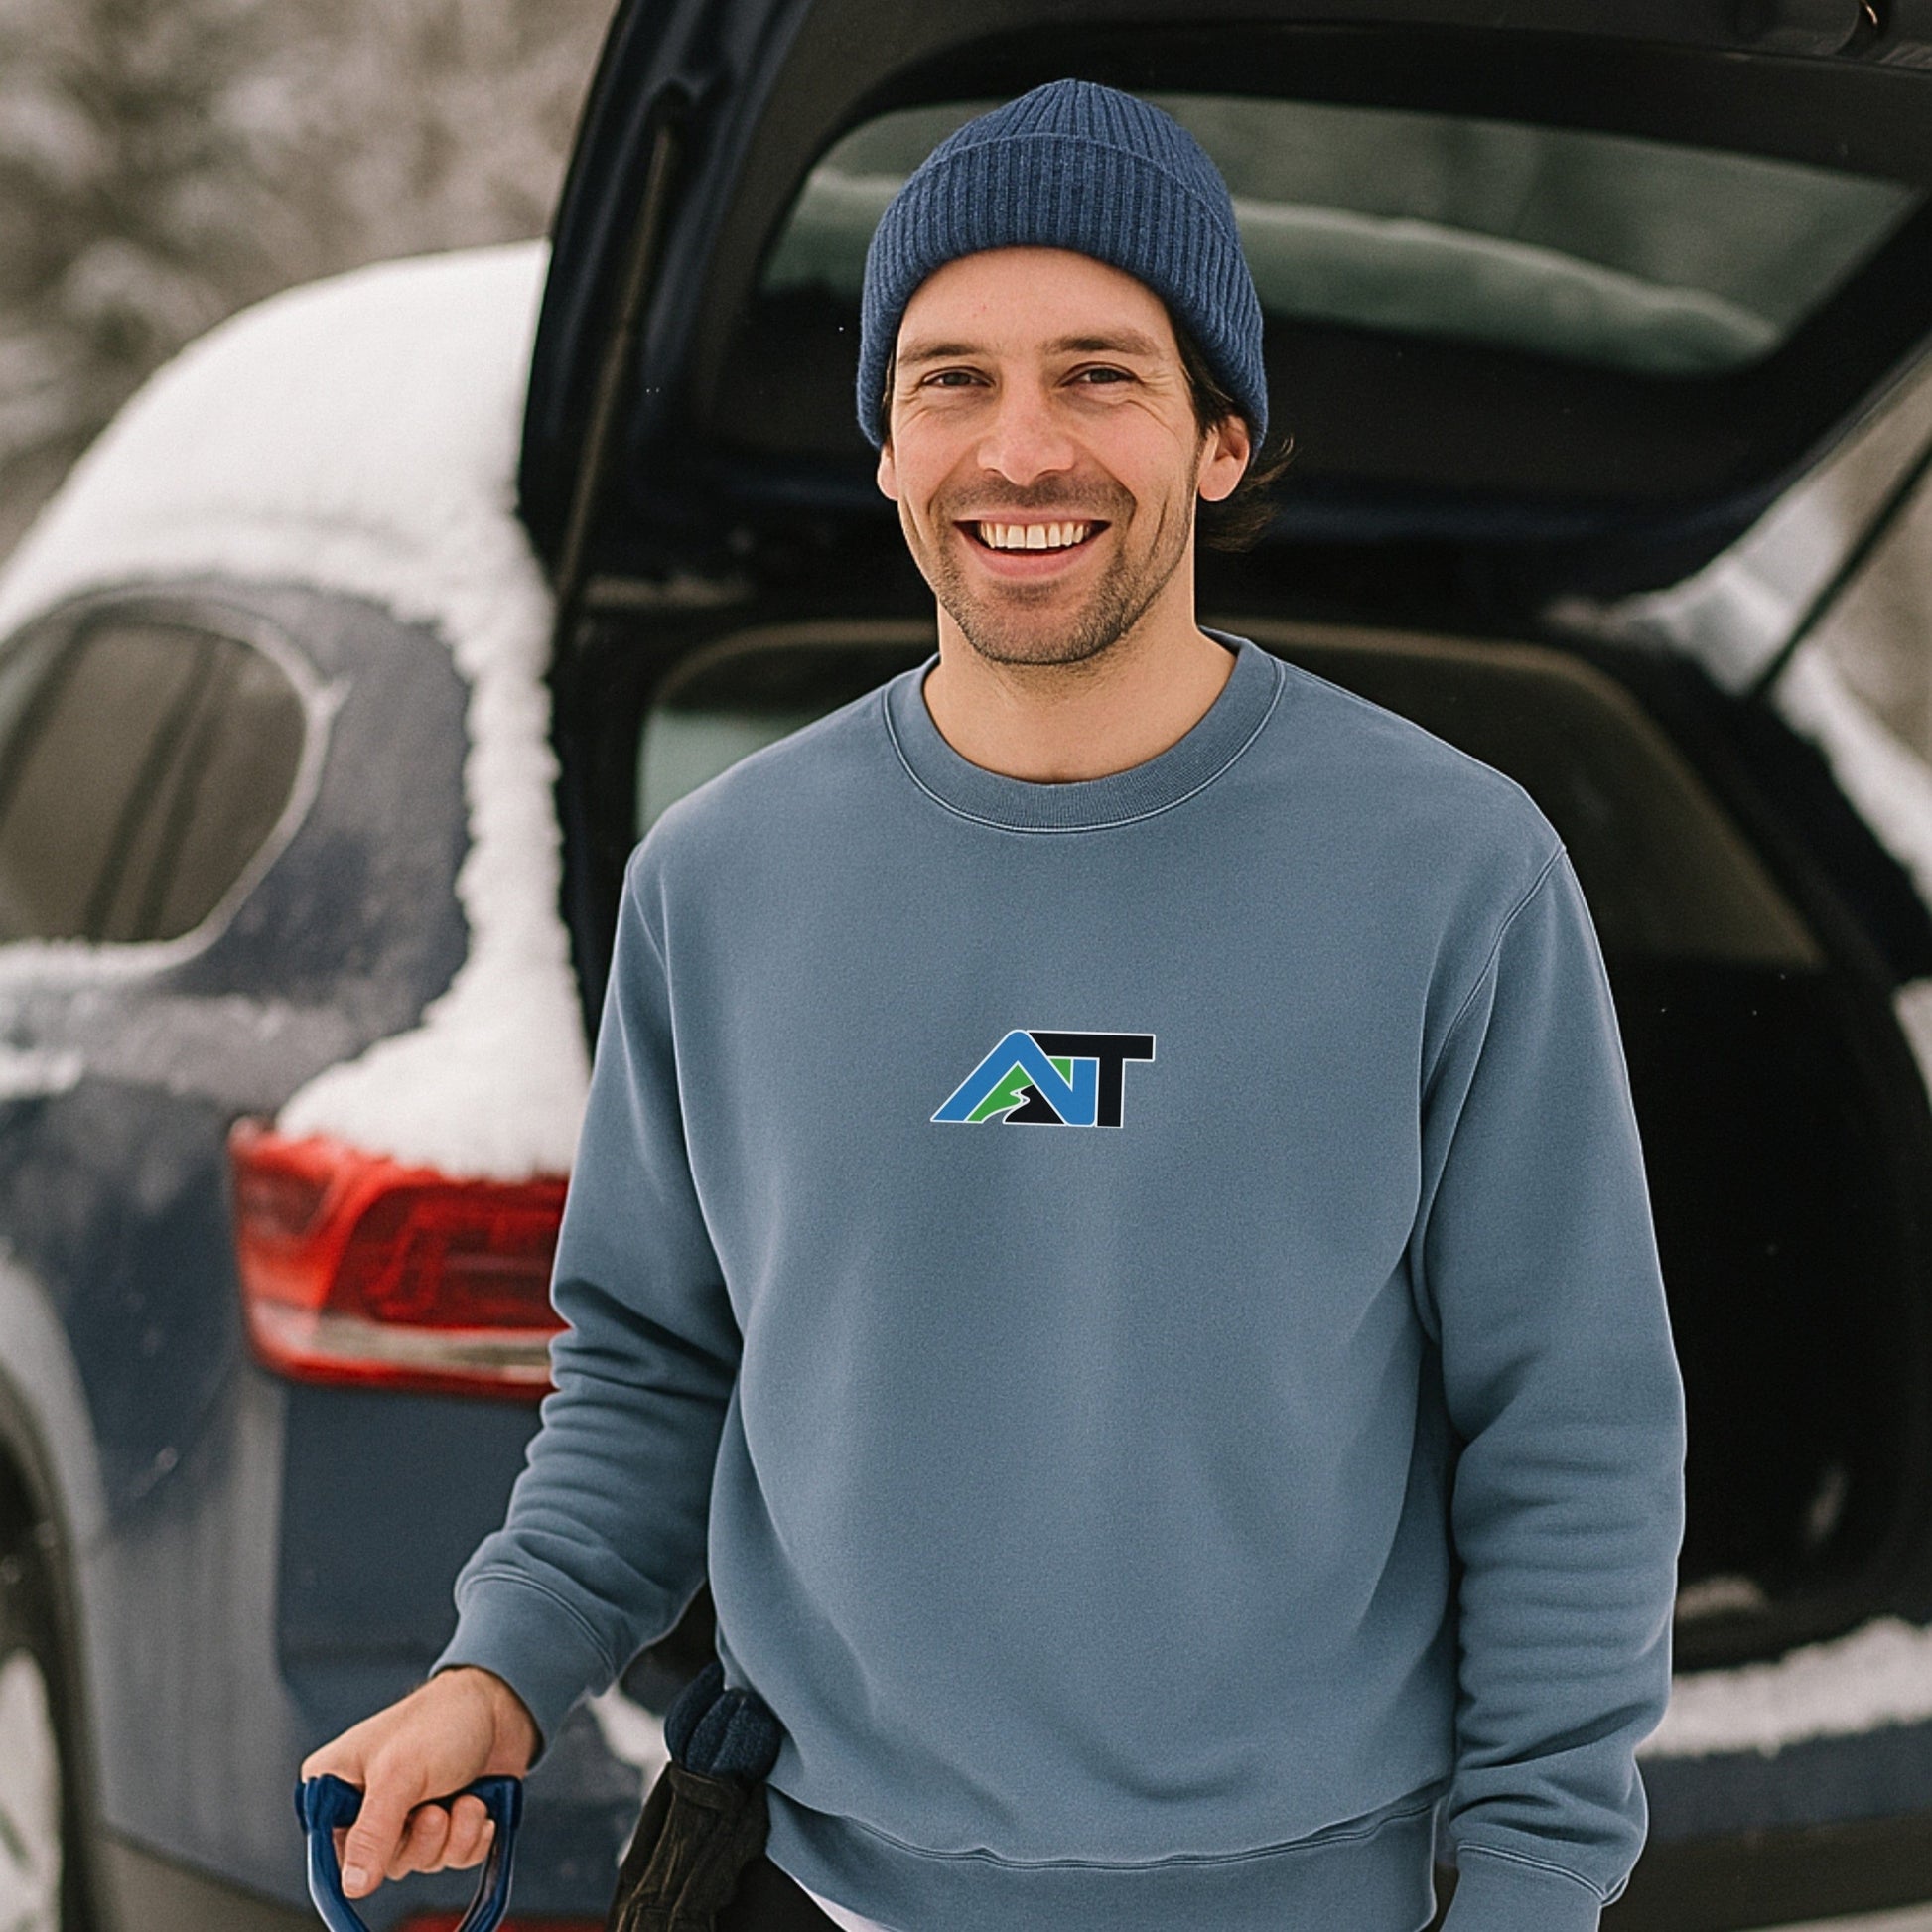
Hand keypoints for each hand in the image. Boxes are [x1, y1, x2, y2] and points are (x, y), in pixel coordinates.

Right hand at [299, 1666, 538, 1900]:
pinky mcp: (443, 1823)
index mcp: (335, 1785)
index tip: (393, 1838)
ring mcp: (406, 1816)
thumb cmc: (442, 1720)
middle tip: (435, 1809)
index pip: (329, 1851)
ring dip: (452, 1834)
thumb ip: (372, 1833)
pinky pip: (453, 1857)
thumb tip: (352, 1886)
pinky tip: (478, 1806)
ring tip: (464, 1798)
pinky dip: (471, 1836)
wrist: (502, 1705)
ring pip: (422, 1862)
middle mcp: (366, 1805)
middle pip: (381, 1865)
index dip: (362, 1859)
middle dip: (421, 1840)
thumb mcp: (399, 1774)